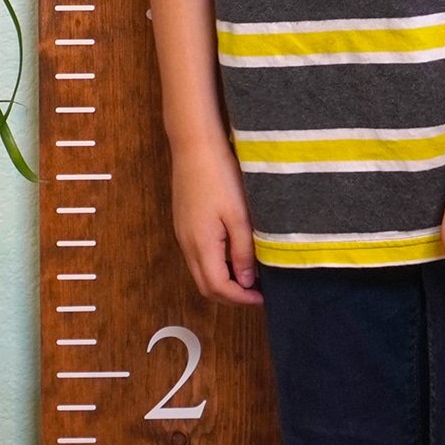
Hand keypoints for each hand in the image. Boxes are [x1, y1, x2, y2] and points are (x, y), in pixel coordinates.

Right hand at [169, 133, 263, 304]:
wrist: (194, 146)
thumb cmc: (219, 176)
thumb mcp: (239, 215)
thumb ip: (243, 251)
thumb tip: (246, 281)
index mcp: (201, 244)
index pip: (218, 287)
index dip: (240, 298)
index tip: (262, 297)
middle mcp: (186, 244)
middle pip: (205, 285)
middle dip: (230, 296)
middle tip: (256, 293)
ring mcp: (182, 234)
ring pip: (200, 272)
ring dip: (223, 281)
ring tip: (249, 275)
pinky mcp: (183, 224)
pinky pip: (197, 256)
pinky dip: (215, 265)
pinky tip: (233, 255)